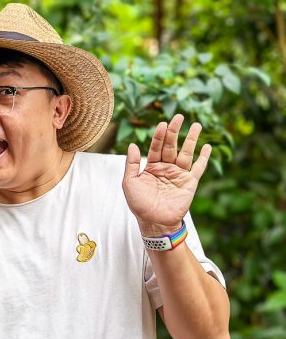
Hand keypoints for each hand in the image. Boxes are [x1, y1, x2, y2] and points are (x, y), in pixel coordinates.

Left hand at [123, 114, 210, 235]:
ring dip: (191, 139)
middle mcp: (166, 168)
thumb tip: (132, 144)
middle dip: (175, 131)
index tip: (162, 123)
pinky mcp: (189, 183)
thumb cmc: (139, 204)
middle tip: (179, 117)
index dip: (159, 135)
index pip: (156, 146)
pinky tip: (207, 146)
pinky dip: (204, 158)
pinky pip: (198, 168)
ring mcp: (178, 174)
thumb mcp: (130, 182)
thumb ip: (131, 164)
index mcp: (152, 166)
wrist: (154, 222)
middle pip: (171, 145)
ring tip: (196, 125)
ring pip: (186, 153)